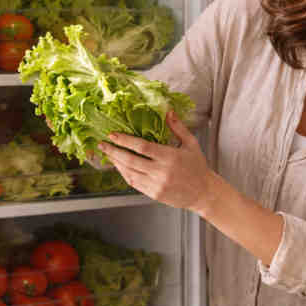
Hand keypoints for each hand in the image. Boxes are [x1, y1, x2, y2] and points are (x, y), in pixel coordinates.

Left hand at [99, 112, 214, 212]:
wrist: (203, 193)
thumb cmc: (198, 167)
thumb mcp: (191, 144)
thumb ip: (178, 128)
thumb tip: (168, 111)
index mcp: (170, 157)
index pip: (142, 147)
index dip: (125, 140)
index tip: (112, 135)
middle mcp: (161, 172)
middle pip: (130, 160)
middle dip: (113, 151)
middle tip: (102, 144)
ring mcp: (156, 184)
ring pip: (129, 172)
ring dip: (116, 163)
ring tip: (108, 154)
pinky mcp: (153, 194)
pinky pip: (133, 183)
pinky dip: (124, 173)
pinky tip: (119, 166)